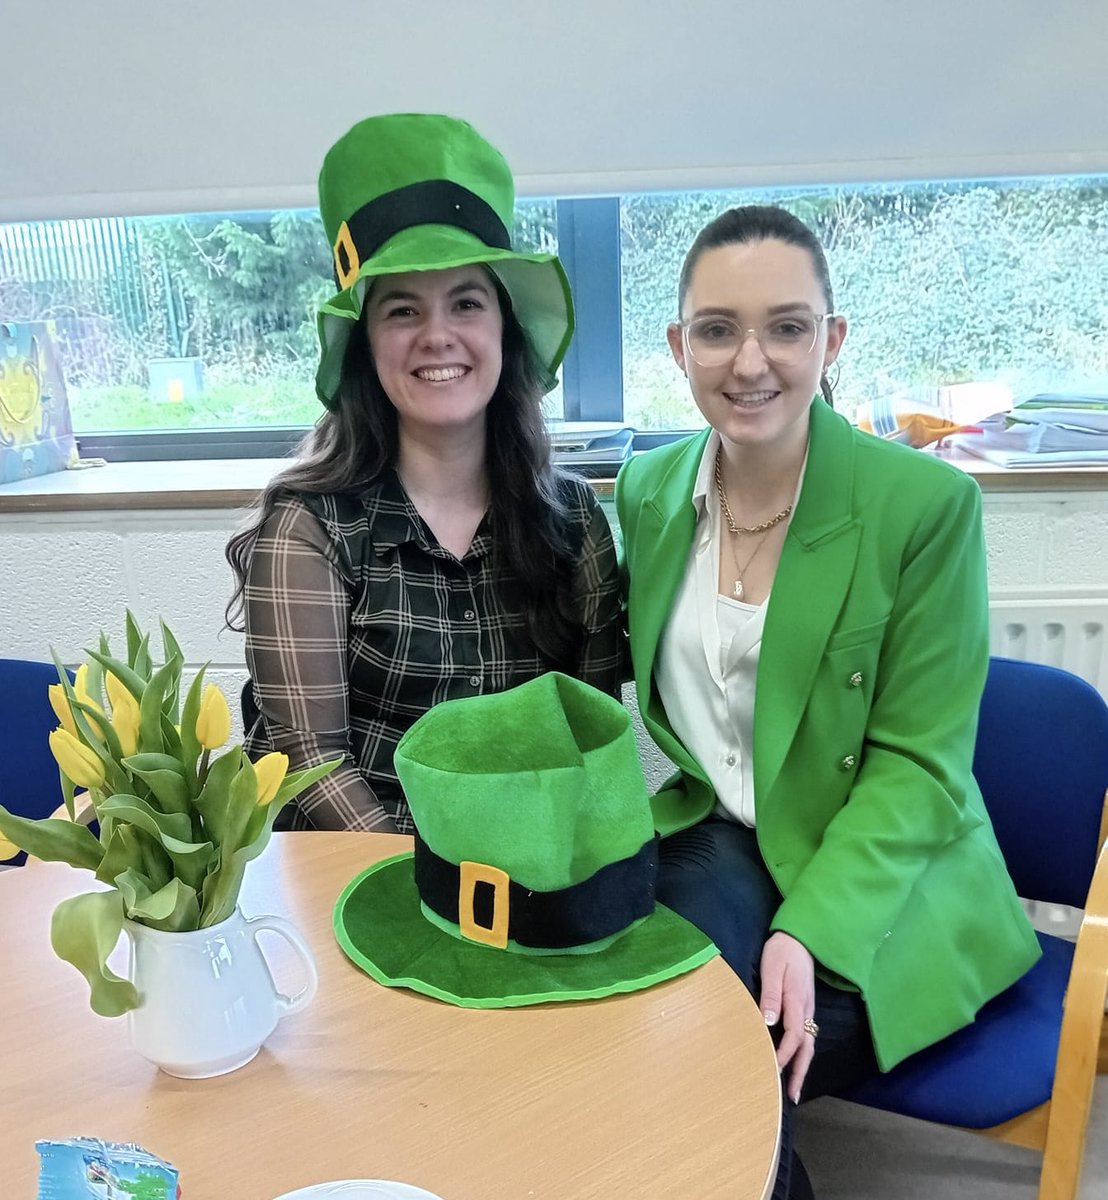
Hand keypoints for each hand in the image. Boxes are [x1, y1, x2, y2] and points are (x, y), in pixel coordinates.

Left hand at [759, 931, 816, 1104]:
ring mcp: (808, 1009)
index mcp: (797, 1001)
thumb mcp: (773, 968)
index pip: (794, 1036)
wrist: (800, 938)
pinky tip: (795, 1060)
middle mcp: (806, 1009)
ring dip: (802, 1066)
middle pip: (807, 1048)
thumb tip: (768, 1021)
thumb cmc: (782, 951)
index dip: (784, 1055)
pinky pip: (807, 1036)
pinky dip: (802, 1053)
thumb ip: (771, 994)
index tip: (772, 1069)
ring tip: (793, 1087)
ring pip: (809, 1044)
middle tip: (790, 1096)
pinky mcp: (805, 1007)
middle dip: (799, 1072)